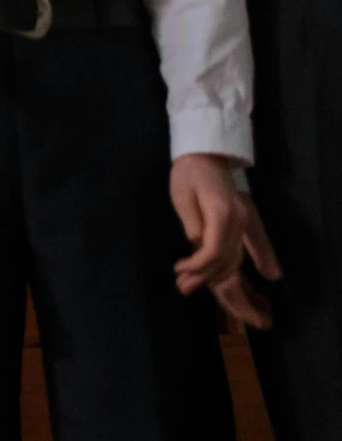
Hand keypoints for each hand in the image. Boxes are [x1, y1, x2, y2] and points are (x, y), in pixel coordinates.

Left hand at [170, 155, 281, 320]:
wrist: (206, 151)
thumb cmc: (189, 172)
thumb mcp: (183, 198)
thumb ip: (192, 227)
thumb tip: (197, 253)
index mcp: (222, 214)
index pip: (214, 252)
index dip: (197, 267)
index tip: (180, 272)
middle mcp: (239, 221)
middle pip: (227, 262)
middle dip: (208, 281)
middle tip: (184, 289)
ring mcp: (244, 222)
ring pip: (236, 260)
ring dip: (222, 279)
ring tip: (200, 289)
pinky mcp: (244, 223)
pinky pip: (247, 250)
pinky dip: (244, 267)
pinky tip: (262, 281)